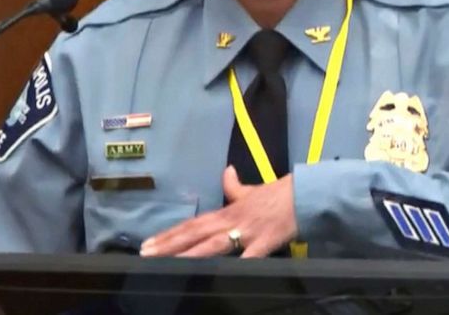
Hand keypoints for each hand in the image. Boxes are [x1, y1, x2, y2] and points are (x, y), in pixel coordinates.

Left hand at [139, 166, 296, 257]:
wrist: (303, 194)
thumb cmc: (277, 195)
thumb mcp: (252, 190)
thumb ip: (235, 187)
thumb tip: (226, 172)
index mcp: (226, 212)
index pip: (192, 224)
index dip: (170, 233)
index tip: (148, 242)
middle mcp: (230, 222)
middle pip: (195, 234)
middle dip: (169, 244)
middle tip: (145, 253)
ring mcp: (246, 233)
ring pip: (212, 245)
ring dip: (189, 254)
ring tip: (167, 262)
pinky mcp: (264, 243)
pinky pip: (247, 257)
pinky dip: (235, 265)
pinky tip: (220, 276)